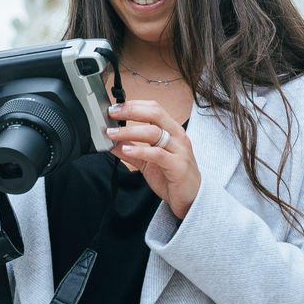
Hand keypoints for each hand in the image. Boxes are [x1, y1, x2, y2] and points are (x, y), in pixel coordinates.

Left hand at [105, 100, 200, 218]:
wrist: (192, 198)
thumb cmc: (173, 176)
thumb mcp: (147, 161)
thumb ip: (131, 150)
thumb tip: (111, 142)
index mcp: (171, 130)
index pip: (154, 108)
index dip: (134, 105)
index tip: (115, 108)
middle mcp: (177, 136)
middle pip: (155, 113)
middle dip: (131, 111)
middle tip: (112, 113)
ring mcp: (179, 150)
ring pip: (154, 132)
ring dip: (129, 131)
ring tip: (112, 133)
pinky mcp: (178, 166)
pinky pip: (158, 154)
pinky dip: (140, 151)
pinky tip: (127, 151)